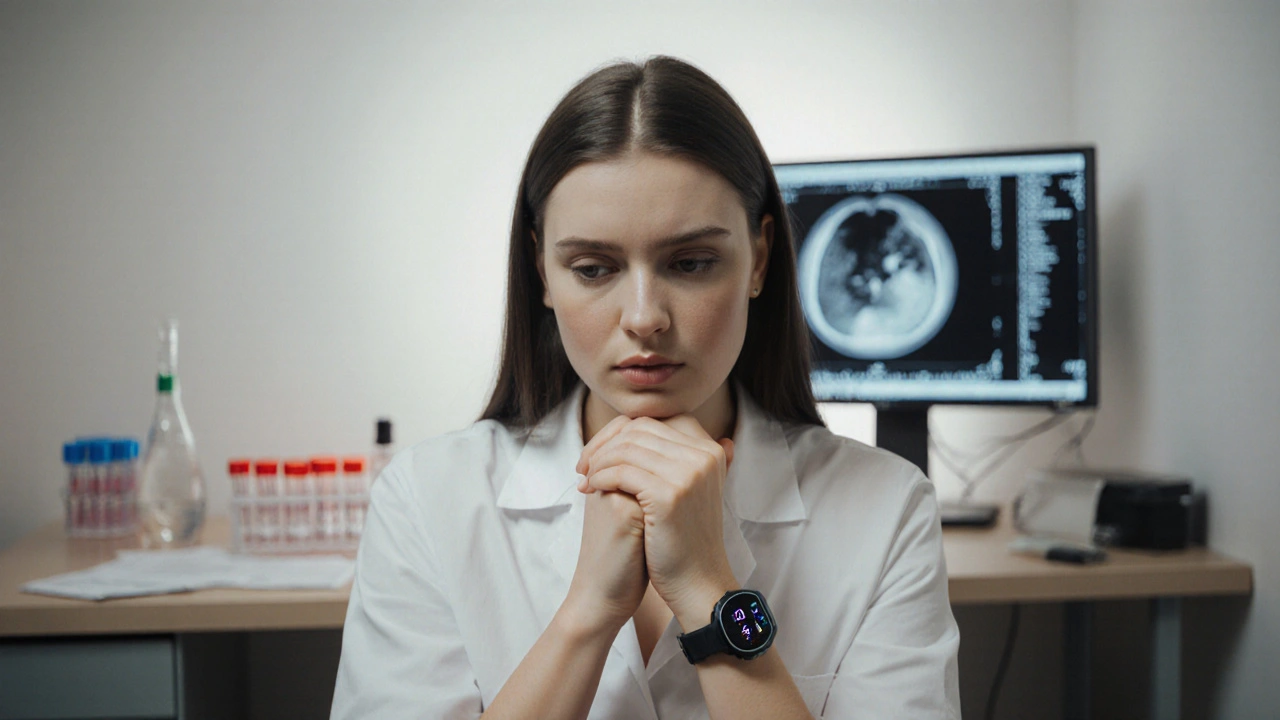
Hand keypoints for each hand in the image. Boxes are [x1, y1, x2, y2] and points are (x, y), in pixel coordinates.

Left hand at [576, 415, 736, 626]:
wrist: (696, 582)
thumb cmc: (681, 537)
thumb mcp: (684, 488)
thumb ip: (669, 456)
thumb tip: (632, 425)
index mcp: (708, 450)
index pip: (652, 422)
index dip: (619, 433)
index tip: (598, 454)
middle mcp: (704, 455)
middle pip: (638, 429)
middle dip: (604, 445)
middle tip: (584, 466)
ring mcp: (690, 473)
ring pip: (627, 448)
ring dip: (598, 461)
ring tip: (586, 479)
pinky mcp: (671, 494)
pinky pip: (622, 471)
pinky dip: (600, 477)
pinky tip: (591, 490)